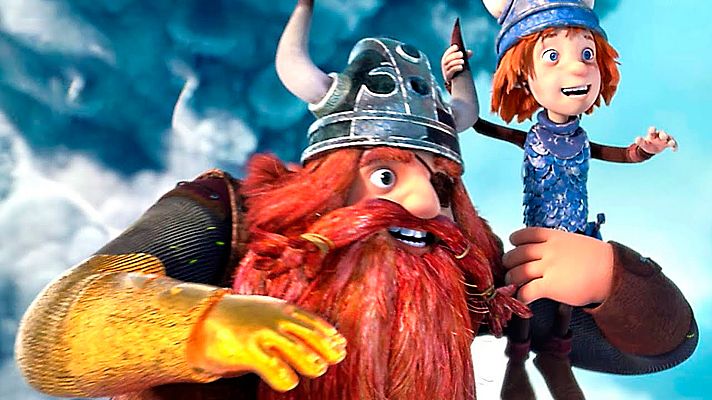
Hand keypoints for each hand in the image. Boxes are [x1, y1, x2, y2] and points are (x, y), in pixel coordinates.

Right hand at [189, 294, 345, 391]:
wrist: (202, 320)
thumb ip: (300, 325)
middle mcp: (278, 319)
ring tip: (303, 371)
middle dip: (326, 355)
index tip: (340, 351)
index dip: (332, 341)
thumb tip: (338, 343)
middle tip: (321, 365)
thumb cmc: (243, 320)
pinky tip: (284, 380)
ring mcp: (264, 334)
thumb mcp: (273, 313)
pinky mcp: (249, 351)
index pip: (318, 325)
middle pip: (316, 340)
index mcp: (285, 309)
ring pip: (303, 356)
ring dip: (310, 367)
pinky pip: (278, 371)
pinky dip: (286, 379)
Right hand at [441, 44, 472, 82]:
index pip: (448, 52)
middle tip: (461, 54)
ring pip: (450, 64)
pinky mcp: (448, 75)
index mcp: (446, 58)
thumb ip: (465, 56)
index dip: (452, 49)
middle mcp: (444, 63)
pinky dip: (456, 68)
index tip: (457, 47)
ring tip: (463, 61)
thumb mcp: (460, 60)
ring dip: (457, 62)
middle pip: (448, 58)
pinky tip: (461, 67)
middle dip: (455, 55)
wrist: (453, 79)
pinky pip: (451, 71)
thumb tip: (470, 52)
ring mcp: (445, 70)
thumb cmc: (456, 67)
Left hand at [502, 227, 613, 305]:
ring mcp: (549, 267)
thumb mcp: (576, 242)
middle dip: (509, 262)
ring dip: (511, 280)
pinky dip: (520, 296)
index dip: (515, 241)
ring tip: (512, 285)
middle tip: (510, 269)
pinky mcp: (550, 286)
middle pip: (516, 254)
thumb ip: (558, 244)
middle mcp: (548, 250)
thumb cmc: (599, 260)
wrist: (613, 273)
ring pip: (517, 272)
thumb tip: (546, 251)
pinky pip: (526, 291)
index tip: (514, 246)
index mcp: (554, 237)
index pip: (525, 234)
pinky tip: (522, 299)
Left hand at [635, 126, 677, 153]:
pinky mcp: (668, 144)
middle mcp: (659, 135)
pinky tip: (674, 150)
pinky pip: (673, 144)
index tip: (652, 130)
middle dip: (663, 135)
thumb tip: (636, 140)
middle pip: (662, 133)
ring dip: (670, 140)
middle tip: (663, 137)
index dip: (652, 130)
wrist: (651, 148)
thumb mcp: (643, 144)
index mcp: (652, 134)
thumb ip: (640, 141)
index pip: (652, 131)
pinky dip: (674, 146)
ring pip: (669, 138)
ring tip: (671, 143)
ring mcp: (664, 139)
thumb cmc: (647, 144)